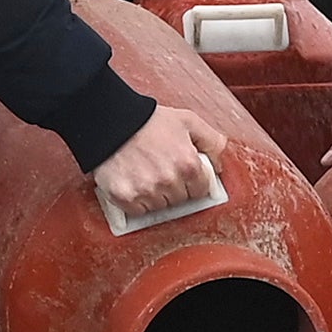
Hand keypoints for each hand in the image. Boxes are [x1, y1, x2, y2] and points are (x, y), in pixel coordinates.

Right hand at [94, 101, 227, 227]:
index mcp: (188, 164)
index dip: (193, 182)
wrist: (111, 120)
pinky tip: (134, 182)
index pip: (201, 191)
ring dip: (155, 196)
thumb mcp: (188, 121)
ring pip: (160, 207)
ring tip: (146, 173)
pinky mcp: (125, 197)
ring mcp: (146, 191)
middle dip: (174, 188)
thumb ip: (212, 141)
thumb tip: (220, 164)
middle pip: (180, 201)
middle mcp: (169, 181)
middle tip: (161, 169)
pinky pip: (138, 211)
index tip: (182, 174)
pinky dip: (137, 202)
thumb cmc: (149, 120)